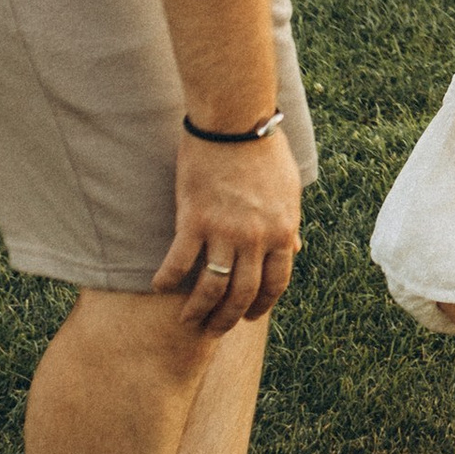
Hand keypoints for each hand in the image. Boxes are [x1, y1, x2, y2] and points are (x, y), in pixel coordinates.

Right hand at [154, 135, 300, 332]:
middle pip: (242, 293)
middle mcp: (256, 238)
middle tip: (214, 330)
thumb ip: (289, 224)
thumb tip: (295, 249)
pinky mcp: (194, 221)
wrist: (236, 123)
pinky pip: (179, 262)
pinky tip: (159, 287)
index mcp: (282, 231)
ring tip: (188, 320)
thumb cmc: (265, 151)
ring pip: (211, 287)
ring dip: (198, 310)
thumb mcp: (290, 190)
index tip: (251, 315)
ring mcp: (224, 232)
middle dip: (228, 319)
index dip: (262, 305)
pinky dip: (167, 280)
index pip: (275, 284)